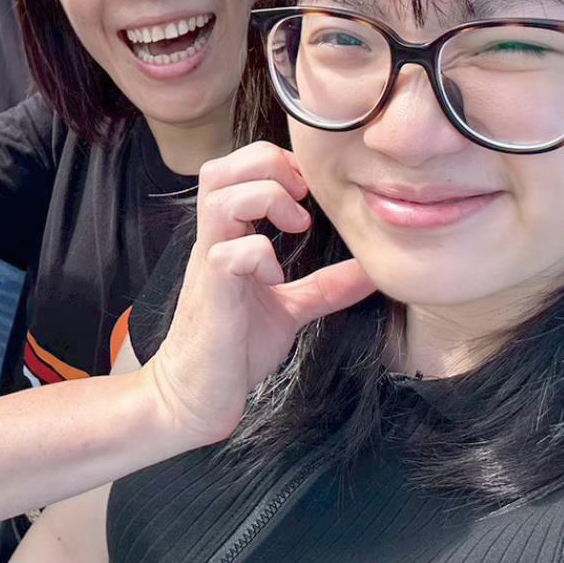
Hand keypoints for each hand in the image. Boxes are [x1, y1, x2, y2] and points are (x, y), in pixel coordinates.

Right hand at [146, 142, 375, 444]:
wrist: (193, 400)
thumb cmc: (232, 351)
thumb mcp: (289, 310)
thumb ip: (324, 287)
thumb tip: (370, 270)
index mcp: (228, 238)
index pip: (236, 168)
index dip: (275, 163)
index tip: (308, 193)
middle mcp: (213, 242)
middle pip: (220, 168)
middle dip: (267, 166)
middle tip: (301, 200)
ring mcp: (209, 265)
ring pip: (221, 196)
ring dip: (266, 200)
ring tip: (294, 229)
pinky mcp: (213, 295)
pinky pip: (229, 252)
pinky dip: (260, 255)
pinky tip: (276, 279)